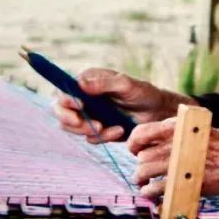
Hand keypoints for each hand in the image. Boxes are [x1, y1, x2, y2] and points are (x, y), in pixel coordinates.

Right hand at [51, 68, 179, 143]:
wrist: (157, 113)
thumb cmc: (143, 93)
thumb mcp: (126, 85)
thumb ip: (103, 83)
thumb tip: (80, 83)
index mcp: (87, 81)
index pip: (63, 90)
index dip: (65, 100)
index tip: (79, 106)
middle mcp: (83, 97)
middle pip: (60, 111)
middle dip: (73, 121)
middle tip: (93, 125)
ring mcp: (88, 114)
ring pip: (72, 127)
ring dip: (90, 130)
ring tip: (114, 129)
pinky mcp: (96, 129)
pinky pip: (90, 137)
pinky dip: (104, 137)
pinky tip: (120, 130)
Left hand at [128, 123, 218, 198]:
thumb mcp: (202, 128)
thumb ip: (180, 133)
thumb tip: (162, 139)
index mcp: (177, 127)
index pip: (141, 133)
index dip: (133, 144)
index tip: (135, 152)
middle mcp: (173, 143)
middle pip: (141, 157)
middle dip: (140, 167)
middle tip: (143, 175)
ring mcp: (177, 163)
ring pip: (143, 172)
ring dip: (141, 182)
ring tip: (144, 187)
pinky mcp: (182, 182)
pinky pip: (155, 189)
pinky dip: (150, 194)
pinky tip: (153, 196)